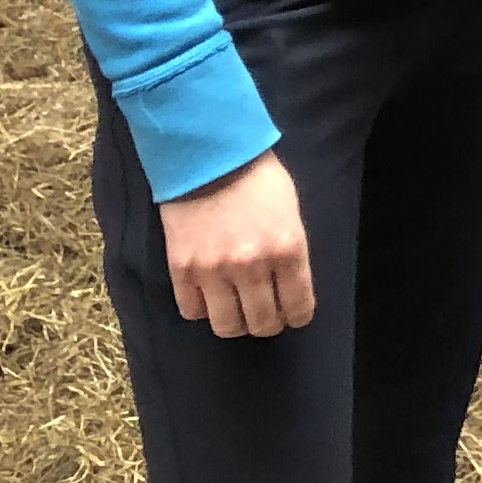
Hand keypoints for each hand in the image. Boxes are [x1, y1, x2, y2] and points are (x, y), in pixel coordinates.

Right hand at [161, 150, 313, 339]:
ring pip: (228, 326)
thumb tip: (290, 286)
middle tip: (266, 314)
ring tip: (237, 310)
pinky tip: (209, 295)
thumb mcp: (290, 212)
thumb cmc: (258, 178)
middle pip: (263, 324)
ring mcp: (214, 271)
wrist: (209, 156)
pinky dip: (203, 309)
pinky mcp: (182, 270)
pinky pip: (193, 311)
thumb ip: (290, 251)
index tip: (294, 314)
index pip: (298, 307)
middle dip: (269, 323)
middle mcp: (252, 267)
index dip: (298, 316)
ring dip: (236, 323)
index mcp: (287, 249)